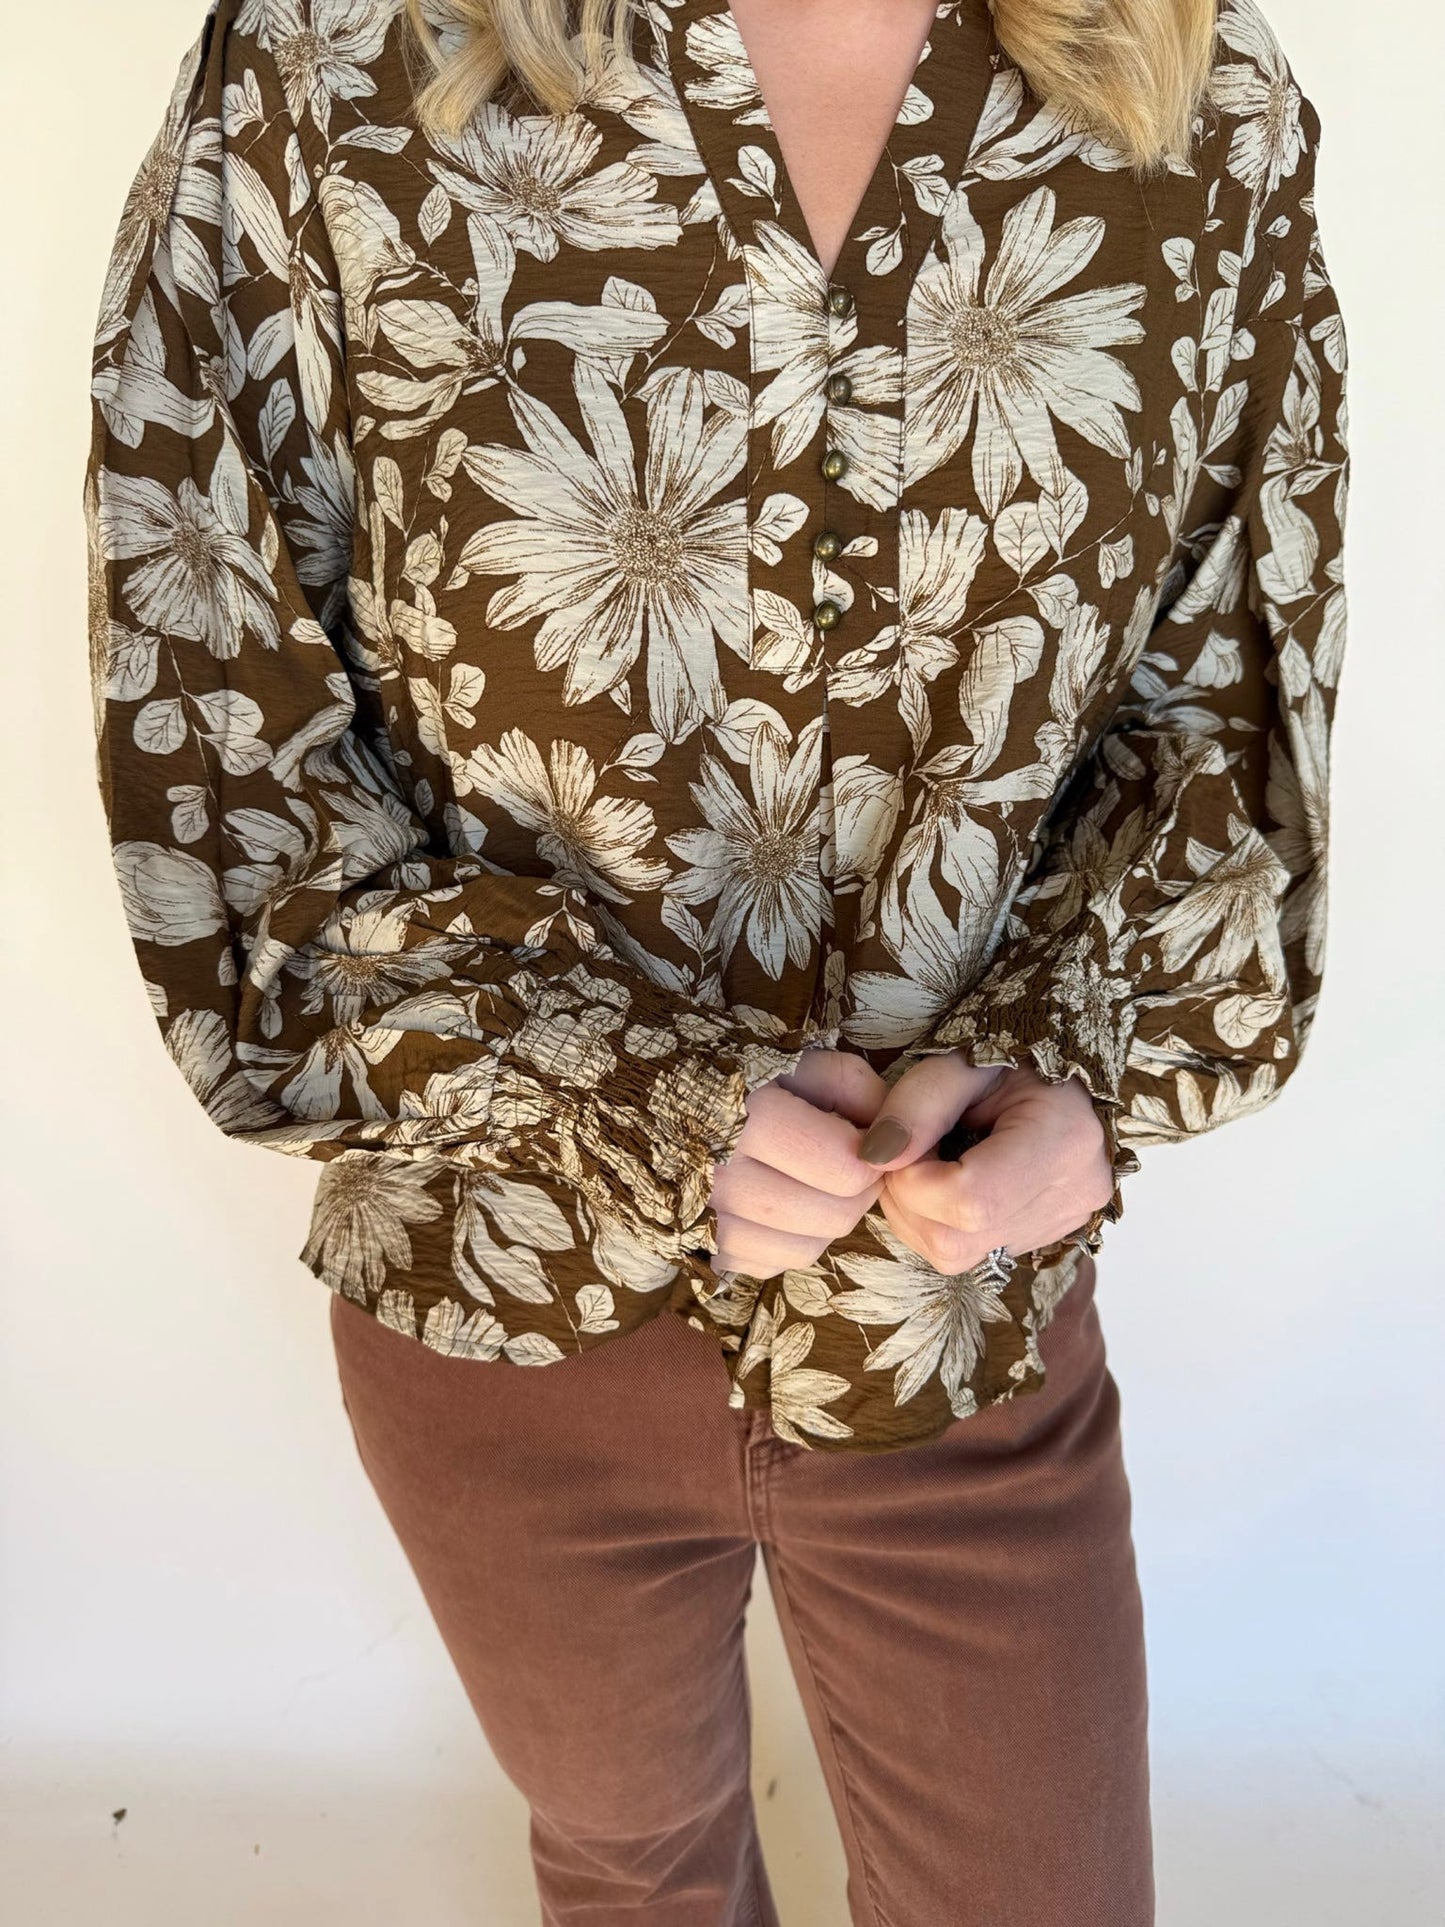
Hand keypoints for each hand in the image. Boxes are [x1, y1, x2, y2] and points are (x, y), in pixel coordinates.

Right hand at [706, 1048, 888, 1279]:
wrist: (652, 1098)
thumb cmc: (736, 1073)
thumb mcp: (798, 1059)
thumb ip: (856, 1089)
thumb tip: (887, 1144)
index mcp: (747, 1120)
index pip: (845, 1169)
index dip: (871, 1155)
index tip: (861, 1135)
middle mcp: (719, 1177)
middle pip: (833, 1215)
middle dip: (856, 1190)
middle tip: (845, 1160)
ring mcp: (704, 1221)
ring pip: (805, 1249)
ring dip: (824, 1219)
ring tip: (812, 1181)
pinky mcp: (697, 1248)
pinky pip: (769, 1266)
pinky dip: (786, 1243)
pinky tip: (778, 1205)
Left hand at [857, 1052, 1113, 1273]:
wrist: (1062, 1076)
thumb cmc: (1014, 1057)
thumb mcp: (961, 1063)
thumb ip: (916, 1103)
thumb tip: (874, 1157)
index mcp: (1063, 1141)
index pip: (968, 1202)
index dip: (913, 1181)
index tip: (906, 1140)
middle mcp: (1071, 1197)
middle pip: (954, 1240)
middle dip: (909, 1198)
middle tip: (914, 1149)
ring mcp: (1062, 1224)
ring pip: (955, 1256)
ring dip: (919, 1212)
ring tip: (933, 1160)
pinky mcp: (1043, 1236)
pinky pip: (970, 1253)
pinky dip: (941, 1221)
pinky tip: (953, 1179)